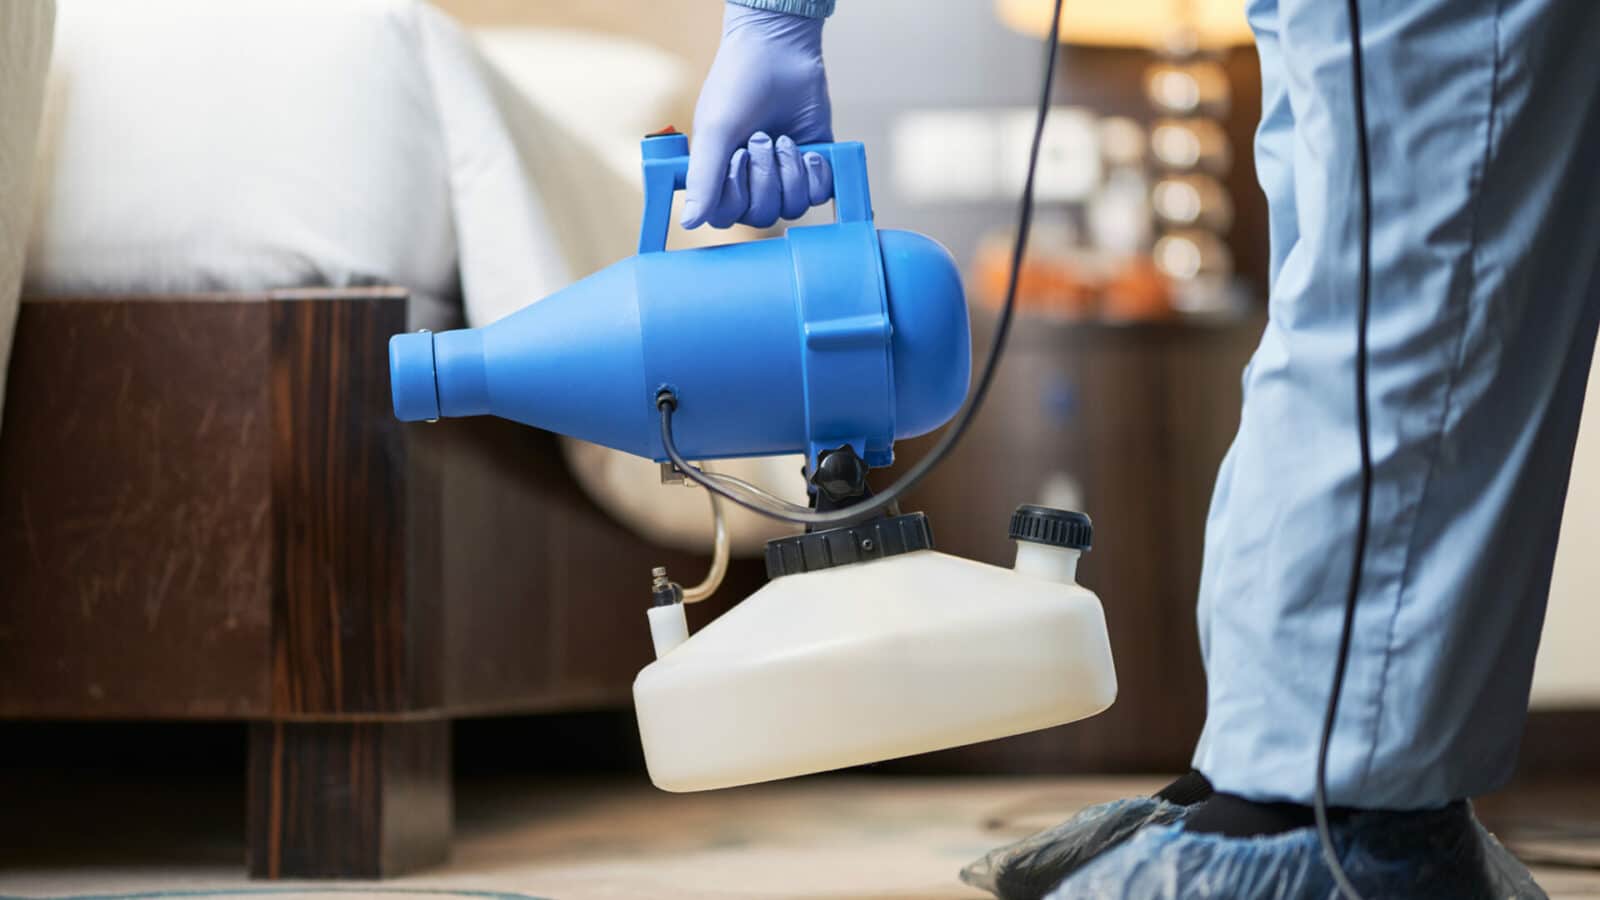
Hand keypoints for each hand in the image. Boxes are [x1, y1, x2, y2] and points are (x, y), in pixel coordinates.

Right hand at [681, 3, 835, 228]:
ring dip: (789, 173)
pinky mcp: (813, 166)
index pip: (725, 217)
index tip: (736, 156)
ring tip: (784, 139)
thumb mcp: (716, 131)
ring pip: (792, 208)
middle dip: (764, 178)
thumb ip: (704, 179)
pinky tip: (809, 151)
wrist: (779, 51)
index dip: (734, 195)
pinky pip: (818, 195)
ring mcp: (783, 175)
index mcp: (719, 175)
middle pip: (761, 216)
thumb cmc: (738, 85)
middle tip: (761, 138)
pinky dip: (815, 175)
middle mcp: (751, 181)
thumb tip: (689, 223)